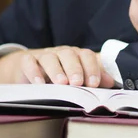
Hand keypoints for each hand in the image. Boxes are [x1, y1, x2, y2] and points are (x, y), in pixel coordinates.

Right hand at [0, 46, 114, 87]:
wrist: (26, 69)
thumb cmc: (57, 74)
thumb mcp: (76, 77)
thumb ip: (94, 79)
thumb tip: (112, 83)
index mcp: (75, 55)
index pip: (86, 56)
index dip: (92, 68)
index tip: (95, 83)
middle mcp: (60, 53)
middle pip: (69, 55)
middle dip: (75, 68)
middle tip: (78, 83)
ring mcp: (43, 55)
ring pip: (50, 57)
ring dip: (56, 70)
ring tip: (61, 83)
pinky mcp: (26, 61)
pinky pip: (29, 63)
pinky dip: (34, 72)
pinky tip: (39, 83)